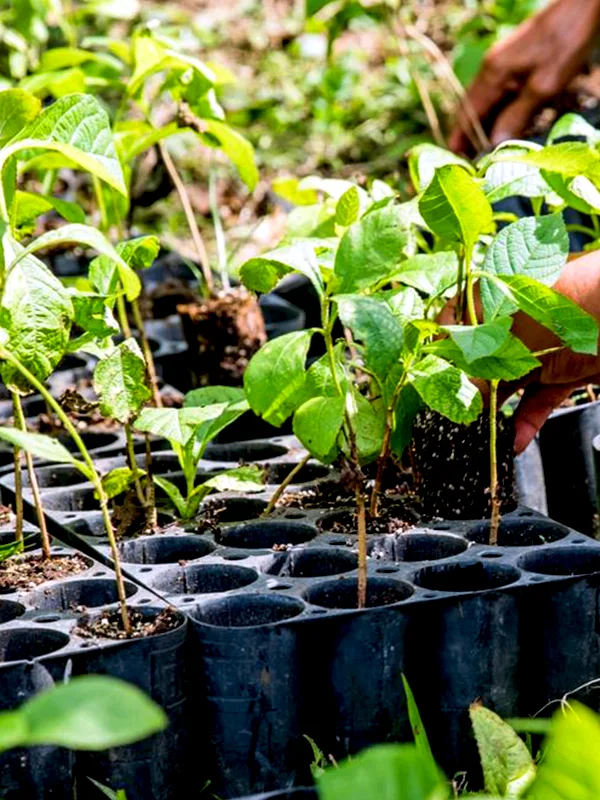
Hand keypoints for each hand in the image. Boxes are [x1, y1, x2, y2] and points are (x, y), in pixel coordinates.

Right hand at [438, 251, 599, 451]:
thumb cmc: (583, 298)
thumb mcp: (520, 328)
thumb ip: (482, 358)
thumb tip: (455, 388)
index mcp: (500, 292)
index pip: (455, 322)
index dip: (438, 352)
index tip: (424, 383)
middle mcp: (519, 319)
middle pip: (479, 359)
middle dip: (464, 389)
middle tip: (449, 418)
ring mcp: (543, 346)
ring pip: (507, 384)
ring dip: (494, 412)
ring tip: (479, 437)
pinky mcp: (567, 372)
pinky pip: (538, 400)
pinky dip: (527, 422)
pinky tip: (514, 442)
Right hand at [449, 0, 599, 154]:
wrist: (584, 7)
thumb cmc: (567, 43)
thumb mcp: (545, 86)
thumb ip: (517, 116)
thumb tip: (494, 144)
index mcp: (492, 75)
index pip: (468, 116)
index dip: (460, 140)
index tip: (457, 163)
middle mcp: (491, 69)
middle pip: (472, 110)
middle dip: (470, 136)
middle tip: (471, 162)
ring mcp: (502, 63)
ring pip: (486, 102)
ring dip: (485, 125)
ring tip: (487, 151)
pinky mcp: (515, 61)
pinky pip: (499, 93)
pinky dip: (498, 112)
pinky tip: (507, 125)